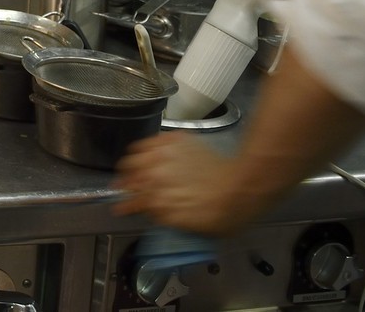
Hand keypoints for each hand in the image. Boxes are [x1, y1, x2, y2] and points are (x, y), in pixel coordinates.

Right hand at [112, 132, 253, 235]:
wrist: (243, 186)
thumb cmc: (221, 213)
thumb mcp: (188, 224)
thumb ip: (163, 215)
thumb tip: (149, 208)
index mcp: (157, 200)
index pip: (130, 202)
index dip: (124, 206)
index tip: (121, 208)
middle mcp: (154, 174)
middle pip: (128, 176)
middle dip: (127, 183)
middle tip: (131, 186)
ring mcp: (163, 154)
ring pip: (134, 156)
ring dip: (134, 165)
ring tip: (138, 168)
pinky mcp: (173, 140)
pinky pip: (150, 142)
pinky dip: (148, 149)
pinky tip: (153, 155)